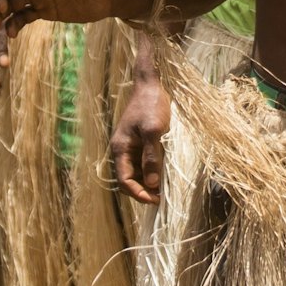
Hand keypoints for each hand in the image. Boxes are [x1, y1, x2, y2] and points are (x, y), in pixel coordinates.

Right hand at [110, 76, 170, 204]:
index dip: (138, 194)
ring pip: (137, 173)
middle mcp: (123, 150)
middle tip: (162, 198)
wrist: (151, 85)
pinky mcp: (141, 142)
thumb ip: (151, 157)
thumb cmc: (151, 105)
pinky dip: (152, 172)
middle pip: (129, 180)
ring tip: (165, 189)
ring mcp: (132, 146)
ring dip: (148, 183)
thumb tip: (152, 184)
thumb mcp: (153, 131)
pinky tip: (165, 174)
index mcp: (121, 148)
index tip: (156, 200)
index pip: (124, 180)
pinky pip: (144, 163)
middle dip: (143, 191)